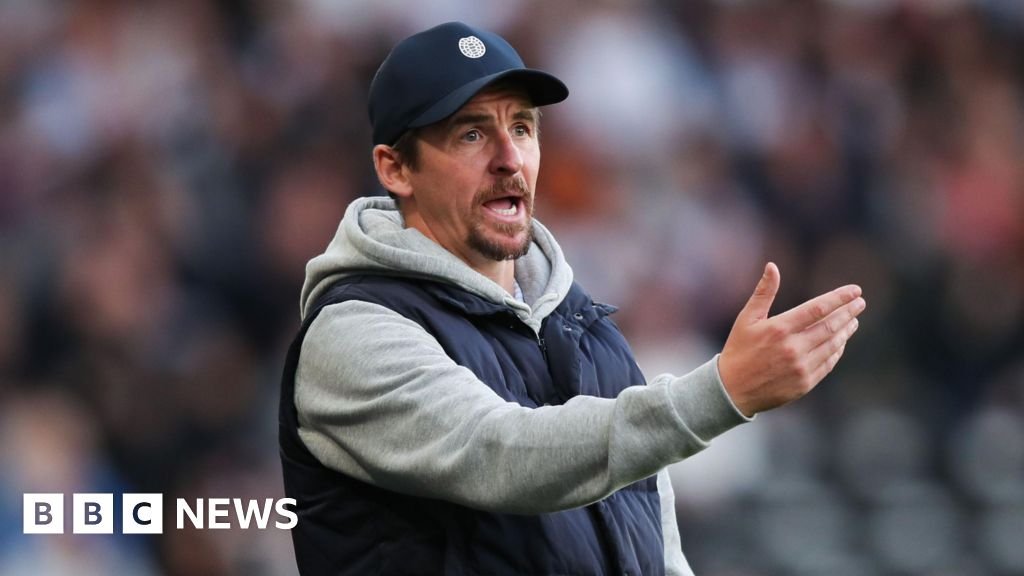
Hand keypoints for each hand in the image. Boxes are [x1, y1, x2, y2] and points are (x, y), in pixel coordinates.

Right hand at [718, 263, 864, 416]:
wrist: (732, 390)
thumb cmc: (738, 350)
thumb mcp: (746, 319)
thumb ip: (764, 293)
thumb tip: (772, 266)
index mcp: (779, 329)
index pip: (818, 308)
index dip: (839, 298)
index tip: (855, 291)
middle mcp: (793, 348)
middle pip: (830, 326)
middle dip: (848, 312)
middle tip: (860, 303)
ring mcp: (800, 367)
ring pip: (832, 345)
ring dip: (846, 331)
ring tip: (853, 321)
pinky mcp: (804, 383)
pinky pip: (828, 364)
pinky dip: (837, 351)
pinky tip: (840, 342)